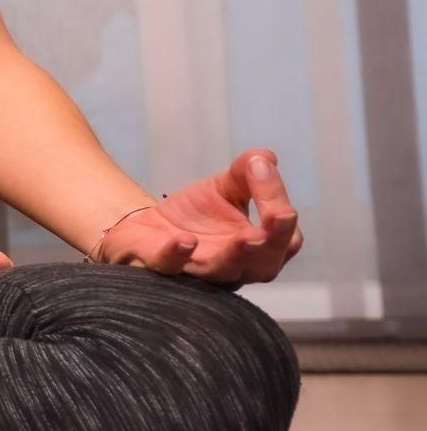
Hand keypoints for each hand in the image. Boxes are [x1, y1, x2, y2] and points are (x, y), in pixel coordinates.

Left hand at [97, 147, 302, 288]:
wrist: (146, 227)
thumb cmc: (195, 214)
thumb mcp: (224, 186)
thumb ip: (247, 172)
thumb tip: (265, 158)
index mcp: (258, 250)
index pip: (284, 241)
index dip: (284, 222)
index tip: (282, 202)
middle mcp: (233, 268)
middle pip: (262, 266)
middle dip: (272, 244)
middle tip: (279, 219)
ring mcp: (196, 271)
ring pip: (221, 273)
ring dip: (235, 255)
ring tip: (248, 238)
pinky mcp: (159, 266)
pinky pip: (169, 267)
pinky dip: (177, 255)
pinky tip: (185, 241)